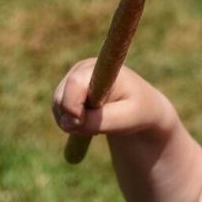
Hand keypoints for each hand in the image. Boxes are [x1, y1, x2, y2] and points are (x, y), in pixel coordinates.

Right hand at [52, 58, 169, 136]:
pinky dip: (70, 122)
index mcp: (102, 69)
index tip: (78, 120)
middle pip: (62, 96)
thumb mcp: (126, 119)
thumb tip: (67, 123)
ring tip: (99, 127)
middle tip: (96, 132)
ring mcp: (74, 77)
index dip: (72, 103)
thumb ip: (98, 121)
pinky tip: (89, 124)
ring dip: (72, 123)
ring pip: (58, 105)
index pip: (76, 83)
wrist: (143, 108)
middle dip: (74, 119)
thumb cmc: (138, 111)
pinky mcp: (69, 88)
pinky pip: (58, 110)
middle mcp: (83, 69)